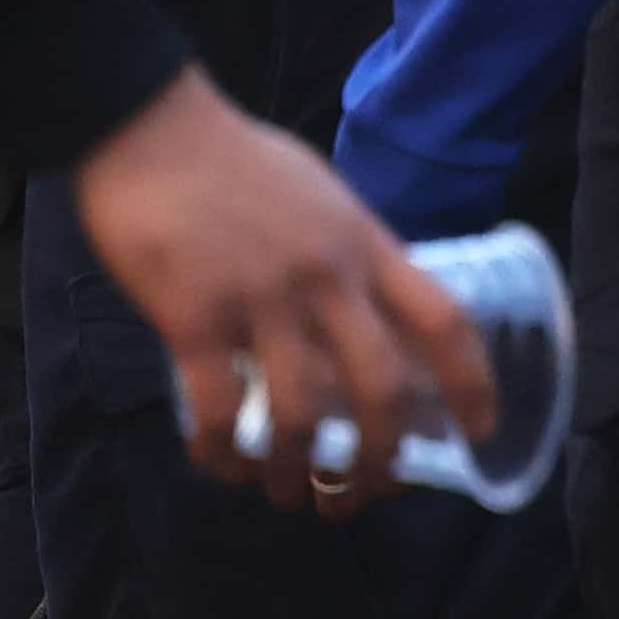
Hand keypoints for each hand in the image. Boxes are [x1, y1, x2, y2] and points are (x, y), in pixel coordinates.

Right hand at [59, 65, 493, 508]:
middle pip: (383, 391)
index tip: (475, 435)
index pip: (443, 322)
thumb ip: (347, 251)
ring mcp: (260, 299)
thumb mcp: (320, 194)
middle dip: (378, 462)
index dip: (471, 387)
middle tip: (357, 493)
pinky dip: (221, 453)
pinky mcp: (193, 317)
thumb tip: (364, 308)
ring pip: (302, 415)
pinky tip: (217, 465)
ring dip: (297, 471)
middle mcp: (326, 278)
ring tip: (285, 494)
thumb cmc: (229, 157)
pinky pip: (218, 409)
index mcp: (363, 245)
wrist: (143, 123)